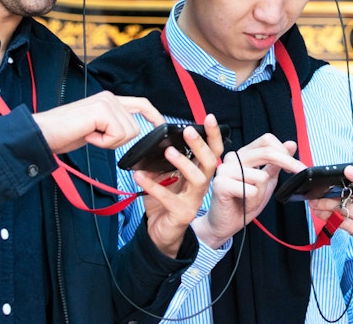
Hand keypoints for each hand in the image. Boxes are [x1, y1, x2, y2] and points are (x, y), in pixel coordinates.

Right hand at [33, 91, 163, 153]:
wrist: (42, 134)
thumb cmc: (64, 134)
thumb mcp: (94, 128)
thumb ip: (111, 125)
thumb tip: (130, 131)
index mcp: (108, 100)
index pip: (140, 104)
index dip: (153, 115)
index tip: (161, 125)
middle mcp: (109, 97)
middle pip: (135, 127)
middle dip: (117, 141)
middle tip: (94, 137)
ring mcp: (105, 102)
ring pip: (127, 133)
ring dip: (108, 142)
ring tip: (88, 135)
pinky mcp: (102, 110)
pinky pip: (116, 135)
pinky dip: (102, 142)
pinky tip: (87, 135)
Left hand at [134, 114, 225, 256]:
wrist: (159, 234)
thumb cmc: (164, 203)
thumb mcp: (164, 178)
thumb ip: (163, 163)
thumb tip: (155, 146)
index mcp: (199, 174)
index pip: (212, 152)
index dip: (213, 135)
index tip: (209, 118)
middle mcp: (201, 187)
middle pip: (210, 162)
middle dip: (200, 145)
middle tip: (188, 131)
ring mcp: (193, 201)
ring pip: (198, 179)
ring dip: (184, 163)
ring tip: (169, 151)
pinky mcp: (181, 214)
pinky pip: (168, 198)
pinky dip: (153, 185)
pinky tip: (139, 175)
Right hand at [192, 134, 303, 248]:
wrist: (225, 224)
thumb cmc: (244, 203)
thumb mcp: (266, 181)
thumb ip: (277, 163)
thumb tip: (291, 144)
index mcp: (243, 154)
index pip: (266, 140)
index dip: (283, 151)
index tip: (294, 166)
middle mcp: (233, 158)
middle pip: (266, 152)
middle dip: (288, 163)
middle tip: (298, 172)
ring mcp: (224, 170)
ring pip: (261, 176)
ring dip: (262, 194)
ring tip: (252, 200)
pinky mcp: (220, 184)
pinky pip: (250, 190)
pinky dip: (253, 201)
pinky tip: (244, 204)